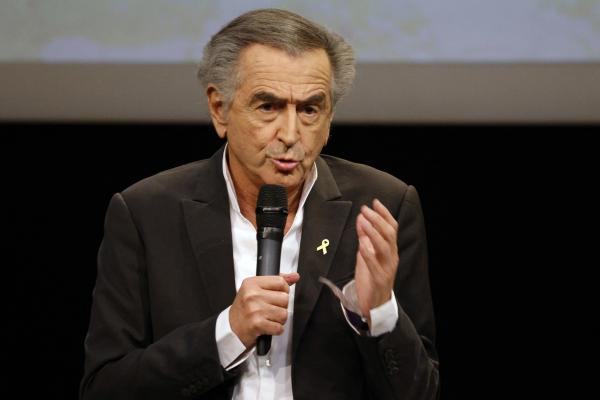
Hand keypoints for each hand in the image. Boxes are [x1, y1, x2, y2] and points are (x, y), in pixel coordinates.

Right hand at [229, 272, 299, 348]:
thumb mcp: (256, 289)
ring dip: (279, 319)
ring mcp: (254, 310)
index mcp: (252, 283)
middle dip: (281, 306)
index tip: (276, 296)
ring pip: (284, 314)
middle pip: (285, 298)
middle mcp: (252, 295)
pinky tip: (267, 327)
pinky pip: (279, 327)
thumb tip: (295, 276)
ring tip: (268, 318)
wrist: (231, 328)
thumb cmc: (245, 308)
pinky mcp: (256, 324)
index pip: (281, 282)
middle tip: (269, 309)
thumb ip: (276, 281)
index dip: (283, 290)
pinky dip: (276, 330)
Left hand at [354, 199, 398, 319]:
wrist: (375, 305)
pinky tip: (362, 244)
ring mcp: (387, 268)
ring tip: (364, 221)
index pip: (392, 228)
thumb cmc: (371, 278)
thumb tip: (361, 220)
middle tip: (366, 209)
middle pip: (389, 234)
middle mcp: (391, 257)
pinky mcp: (379, 279)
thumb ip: (364, 238)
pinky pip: (374, 264)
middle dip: (378, 219)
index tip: (375, 202)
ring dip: (373, 232)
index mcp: (390, 250)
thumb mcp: (366, 254)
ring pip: (384, 246)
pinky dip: (368, 252)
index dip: (384, 214)